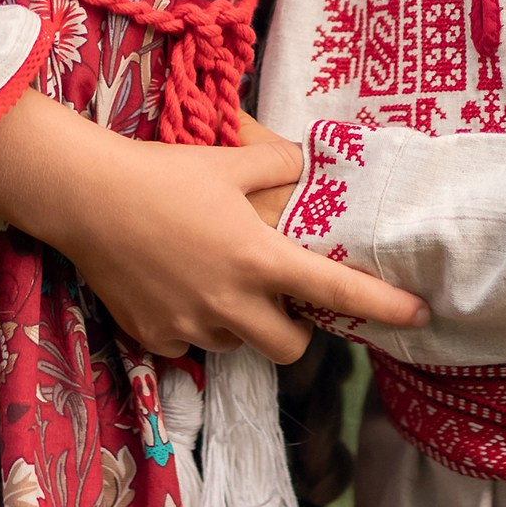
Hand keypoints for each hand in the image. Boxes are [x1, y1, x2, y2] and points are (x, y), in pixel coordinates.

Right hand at [0, 92, 426, 363]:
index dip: (384, 306)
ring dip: (243, 323)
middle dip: (297, 328)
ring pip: (240, 344)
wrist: (86, 196)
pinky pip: (193, 342)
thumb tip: (309, 165)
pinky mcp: (155, 338)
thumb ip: (279, 165)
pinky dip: (196, 322)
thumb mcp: (230, 159)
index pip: (337, 291)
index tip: (419, 314)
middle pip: (292, 347)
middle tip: (281, 295)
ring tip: (216, 278)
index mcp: (259, 259)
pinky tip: (175, 284)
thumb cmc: (163, 171)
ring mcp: (192, 326)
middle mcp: (232, 303)